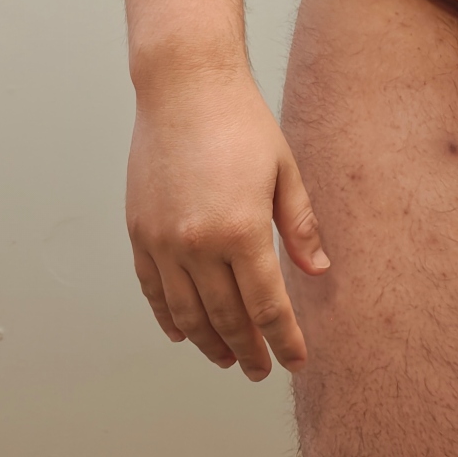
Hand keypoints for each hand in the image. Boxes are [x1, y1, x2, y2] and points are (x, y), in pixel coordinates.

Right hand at [126, 69, 328, 378]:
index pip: (267, 306)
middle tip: (260, 369)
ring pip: (186, 314)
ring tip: (227, 358)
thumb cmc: (241, 123)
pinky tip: (184, 333)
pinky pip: (153, 291)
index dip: (283, 340)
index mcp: (241, 231)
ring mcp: (163, 241)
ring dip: (208, 343)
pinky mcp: (140, 232)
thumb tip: (317, 273)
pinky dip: (168, 318)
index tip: (294, 361)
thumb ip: (299, 227)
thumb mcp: (284, 171)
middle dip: (247, 351)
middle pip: (225, 319)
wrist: (184, 87)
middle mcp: (198, 244)